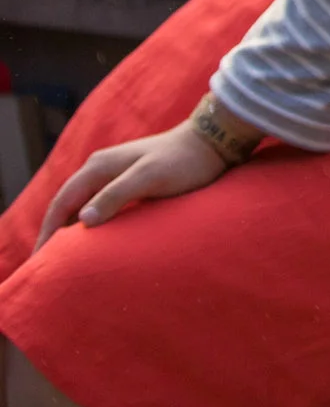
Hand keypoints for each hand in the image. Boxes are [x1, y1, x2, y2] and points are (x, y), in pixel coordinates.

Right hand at [36, 123, 229, 250]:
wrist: (211, 142)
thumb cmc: (183, 161)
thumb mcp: (149, 178)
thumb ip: (116, 195)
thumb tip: (83, 219)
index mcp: (98, 167)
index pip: (62, 203)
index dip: (49, 231)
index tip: (40, 259)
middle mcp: (100, 168)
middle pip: (67, 205)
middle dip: (54, 232)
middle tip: (46, 264)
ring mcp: (114, 173)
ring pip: (82, 205)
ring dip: (71, 228)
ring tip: (64, 257)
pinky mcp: (129, 181)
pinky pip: (99, 205)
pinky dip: (90, 222)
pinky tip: (92, 239)